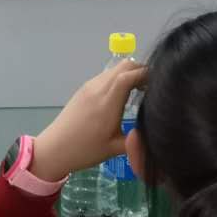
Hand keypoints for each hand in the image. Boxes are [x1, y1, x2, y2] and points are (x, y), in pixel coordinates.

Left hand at [31, 60, 145, 182]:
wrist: (54, 148)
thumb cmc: (86, 150)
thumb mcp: (116, 148)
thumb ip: (138, 139)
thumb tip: (157, 131)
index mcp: (108, 102)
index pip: (129, 75)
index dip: (147, 74)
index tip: (161, 83)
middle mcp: (98, 88)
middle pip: (124, 66)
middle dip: (142, 71)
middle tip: (154, 87)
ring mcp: (89, 86)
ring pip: (114, 69)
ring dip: (130, 73)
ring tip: (142, 90)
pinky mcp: (84, 89)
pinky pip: (106, 75)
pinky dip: (119, 78)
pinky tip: (124, 94)